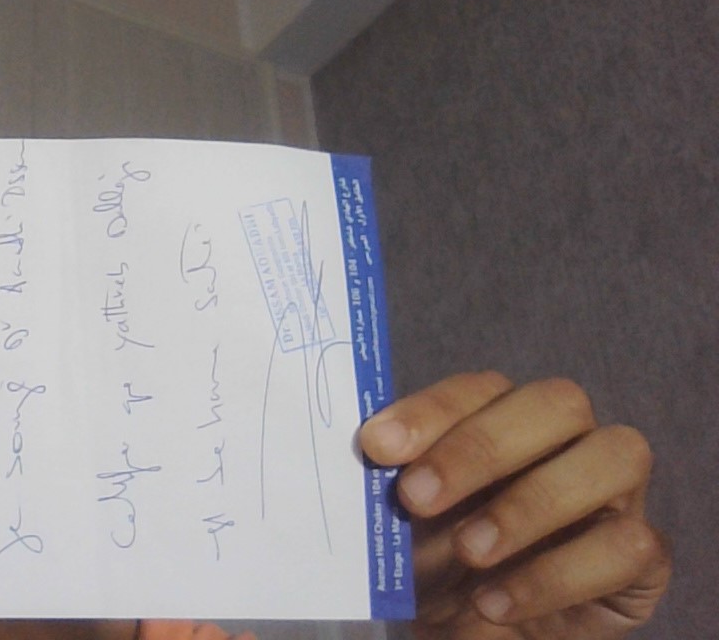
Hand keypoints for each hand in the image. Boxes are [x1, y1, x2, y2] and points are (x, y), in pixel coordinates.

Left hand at [360, 372, 670, 638]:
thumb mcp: (404, 525)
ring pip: (614, 455)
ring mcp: (615, 490)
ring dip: (531, 504)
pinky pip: (628, 544)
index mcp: (504, 415)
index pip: (478, 388)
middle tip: (416, 497)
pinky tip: (495, 602)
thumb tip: (360, 457)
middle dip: (481, 447)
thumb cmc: (439, 561)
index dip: (430, 411)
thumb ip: (391, 487)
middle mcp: (568, 438)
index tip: (376, 446)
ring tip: (467, 552)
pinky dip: (555, 575)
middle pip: (556, 403)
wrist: (476, 628)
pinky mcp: (642, 553)